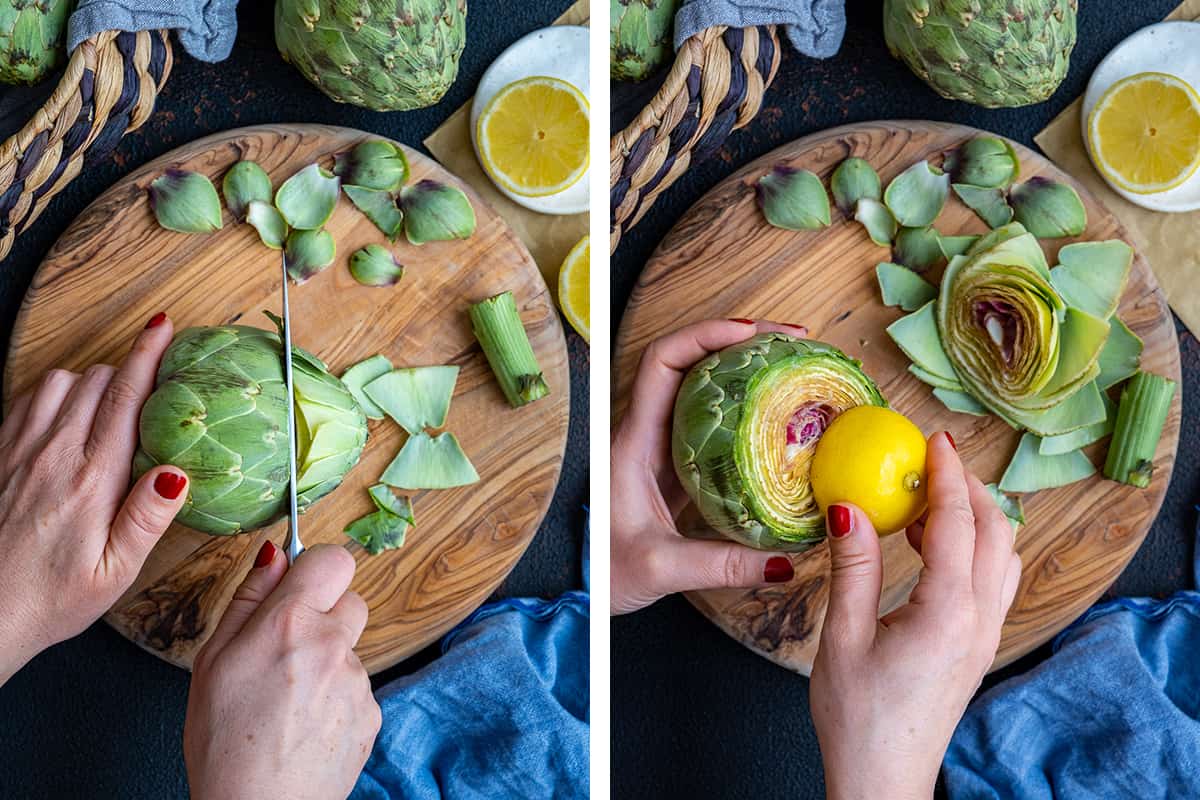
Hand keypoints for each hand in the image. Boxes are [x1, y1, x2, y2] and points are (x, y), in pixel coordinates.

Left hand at [0, 313, 187, 683]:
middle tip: (149, 388)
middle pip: (97, 380)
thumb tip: (178, 471)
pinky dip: (51, 396)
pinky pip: (25, 400)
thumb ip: (147, 519)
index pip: (127, 398)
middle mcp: (54, 455)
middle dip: (127, 373)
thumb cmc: (51, 600)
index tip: (162, 328)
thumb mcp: (115, 573)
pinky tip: (64, 419)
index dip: (148, 356)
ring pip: (59, 382)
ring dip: (89, 383)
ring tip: (108, 406)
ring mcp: (19, 450)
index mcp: (93, 480)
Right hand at [184, 542, 380, 799]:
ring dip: (328, 662)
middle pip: (351, 600)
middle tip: (287, 651)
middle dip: (325, 615)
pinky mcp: (372, 712)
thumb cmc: (223, 744)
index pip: (333, 558)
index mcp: (290, 624)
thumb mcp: (212, 662)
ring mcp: (358, 681)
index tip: (298, 587)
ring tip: (288, 701)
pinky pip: (358, 687)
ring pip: (351, 649)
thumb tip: (273, 554)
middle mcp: (333, 645)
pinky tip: (306, 724)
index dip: (315, 569)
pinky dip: (337, 698)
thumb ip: (248, 599)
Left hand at [611, 318, 808, 614]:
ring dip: (748, 371)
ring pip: (706, 390)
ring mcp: (663, 449)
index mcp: (634, 441)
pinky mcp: (677, 469)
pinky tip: (782, 420)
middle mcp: (648, 434)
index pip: (663, 362)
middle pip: (692, 362)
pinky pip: (715, 426)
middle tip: (796, 343)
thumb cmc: (603, 574)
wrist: (584, 592)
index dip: (707, 335)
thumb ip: (721, 565)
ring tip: (796, 368)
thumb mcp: (661, 568)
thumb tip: (785, 560)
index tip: (755, 334)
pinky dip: (748, 413)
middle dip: (743, 341)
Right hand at [809, 433, 1020, 799]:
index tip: (933, 439)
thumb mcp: (842, 635)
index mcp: (947, 612)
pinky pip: (992, 580)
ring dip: (976, 517)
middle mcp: (980, 620)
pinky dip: (973, 547)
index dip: (946, 475)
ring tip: (929, 500)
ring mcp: (985, 635)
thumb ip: (853, 566)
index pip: (956, 523)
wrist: (882, 776)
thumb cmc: (858, 716)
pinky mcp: (978, 646)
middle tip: (932, 461)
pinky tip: (931, 547)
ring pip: (1002, 556)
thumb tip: (847, 506)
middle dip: (970, 488)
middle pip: (996, 532)